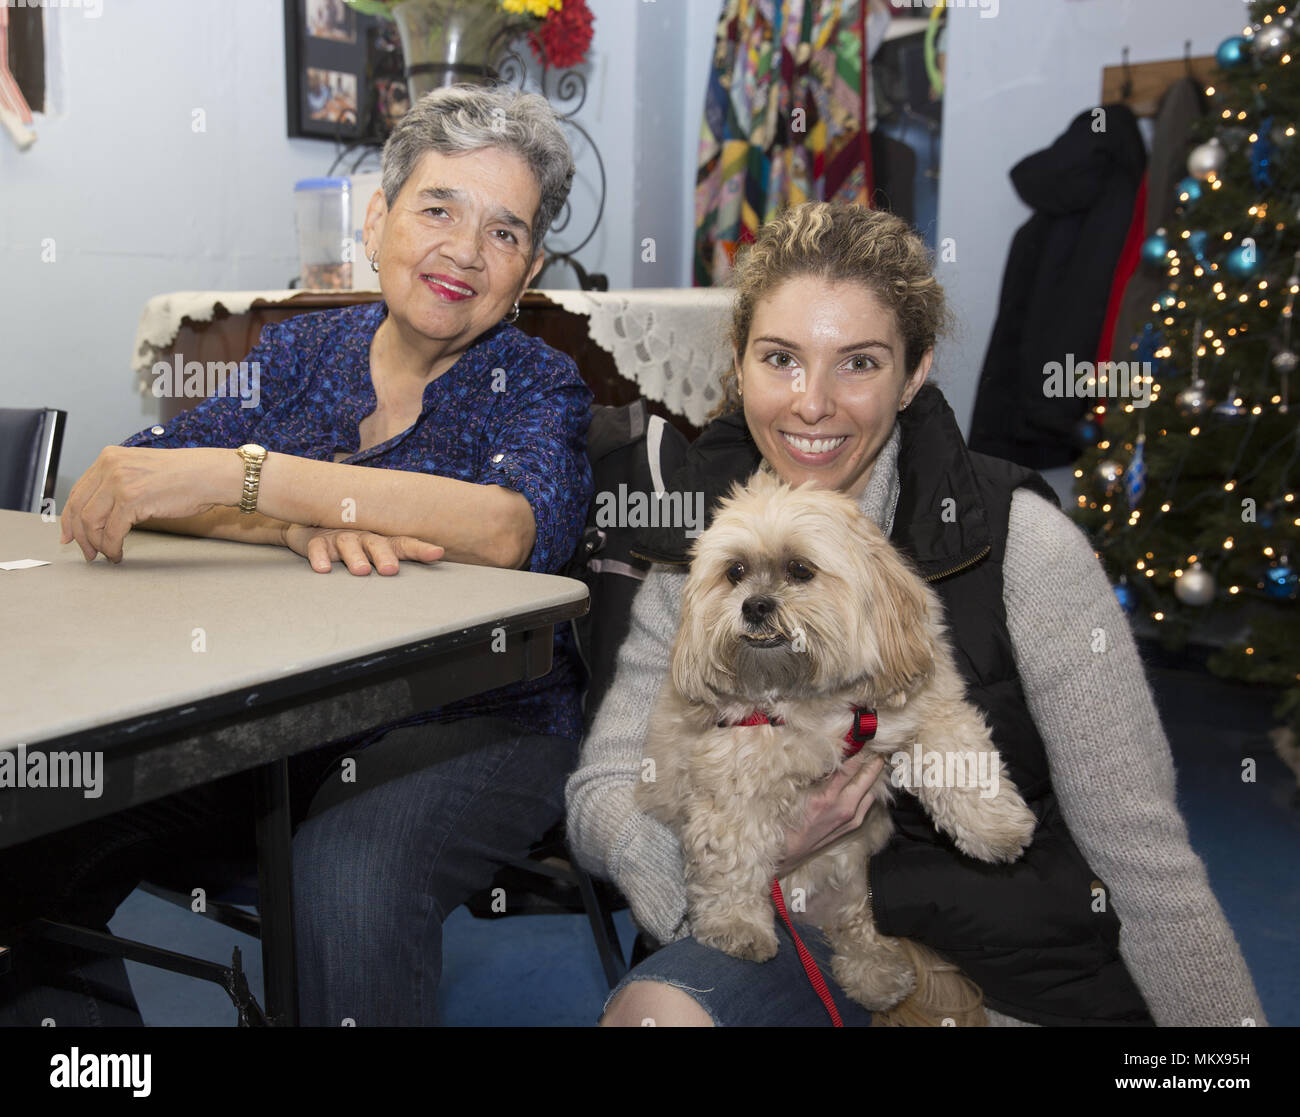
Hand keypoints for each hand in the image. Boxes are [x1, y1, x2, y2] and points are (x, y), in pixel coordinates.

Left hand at [61, 446, 235, 562]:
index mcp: (109, 457)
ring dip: (96, 544)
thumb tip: (101, 512)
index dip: (70, 517)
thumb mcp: (142, 471)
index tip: (70, 535)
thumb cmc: (186, 476)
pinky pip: (111, 532)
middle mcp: (109, 466)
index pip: (78, 491)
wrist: (210, 475)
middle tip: (87, 552)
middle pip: (79, 507)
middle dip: (80, 536)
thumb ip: (119, 483)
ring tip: (106, 554)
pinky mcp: (131, 500)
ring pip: (91, 522)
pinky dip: (112, 547)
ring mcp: (119, 482)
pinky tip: (118, 553)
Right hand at [282, 524, 443, 574]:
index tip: (437, 553)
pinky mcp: (318, 541)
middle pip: (377, 544)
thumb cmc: (358, 542)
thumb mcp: (380, 549)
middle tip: (391, 570)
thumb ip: (399, 558)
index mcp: (383, 540)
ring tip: (362, 570)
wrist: (316, 527)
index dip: (421, 549)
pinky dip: (320, 557)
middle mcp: (365, 536)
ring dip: (355, 557)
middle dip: (385, 556)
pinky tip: (324, 569)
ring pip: (349, 544)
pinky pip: (318, 548)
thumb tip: (434, 564)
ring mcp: (341, 537)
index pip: (405, 543)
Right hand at [774, 754, 885, 876]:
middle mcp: (843, 809)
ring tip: (875, 760)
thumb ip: (812, 775)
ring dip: (874, 776)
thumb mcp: (794, 794)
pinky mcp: (852, 826)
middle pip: (867, 778)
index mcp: (826, 798)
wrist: (787, 854)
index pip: (848, 767)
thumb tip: (827, 755)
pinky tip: (868, 782)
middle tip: (878, 745)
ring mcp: (851, 819)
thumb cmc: (785, 821)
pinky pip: (867, 804)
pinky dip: (869, 790)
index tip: (862, 734)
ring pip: (871, 792)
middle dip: (873, 761)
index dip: (857, 749)